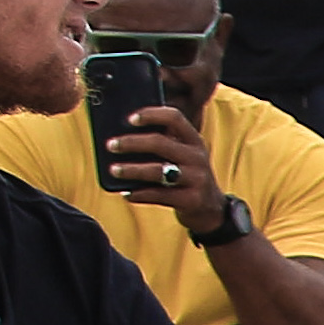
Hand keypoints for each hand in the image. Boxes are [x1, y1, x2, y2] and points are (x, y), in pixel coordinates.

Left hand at [105, 97, 222, 225]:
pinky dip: (139, 194)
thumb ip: (164, 143)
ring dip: (132, 170)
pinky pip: (159, 195)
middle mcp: (197, 157)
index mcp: (194, 141)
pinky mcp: (191, 200)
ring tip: (114, 170)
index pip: (174, 118)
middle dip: (132, 143)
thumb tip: (123, 135)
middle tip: (111, 145)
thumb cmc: (187, 176)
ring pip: (157, 171)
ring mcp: (196, 179)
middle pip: (160, 143)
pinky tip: (126, 193)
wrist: (211, 209)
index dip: (151, 115)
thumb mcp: (184, 156)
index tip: (130, 119)